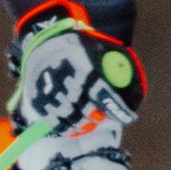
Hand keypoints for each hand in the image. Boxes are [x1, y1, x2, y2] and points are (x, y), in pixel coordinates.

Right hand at [10, 0, 143, 133]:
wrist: (41, 40)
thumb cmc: (74, 46)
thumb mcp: (94, 47)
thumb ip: (112, 63)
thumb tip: (131, 81)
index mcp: (82, 66)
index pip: (103, 94)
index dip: (116, 108)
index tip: (128, 116)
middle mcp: (65, 81)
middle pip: (87, 109)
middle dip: (99, 116)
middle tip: (104, 117)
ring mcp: (50, 93)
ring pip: (72, 119)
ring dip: (85, 124)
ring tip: (91, 123)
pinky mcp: (39, 101)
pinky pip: (56, 123)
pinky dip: (69, 129)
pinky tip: (77, 128)